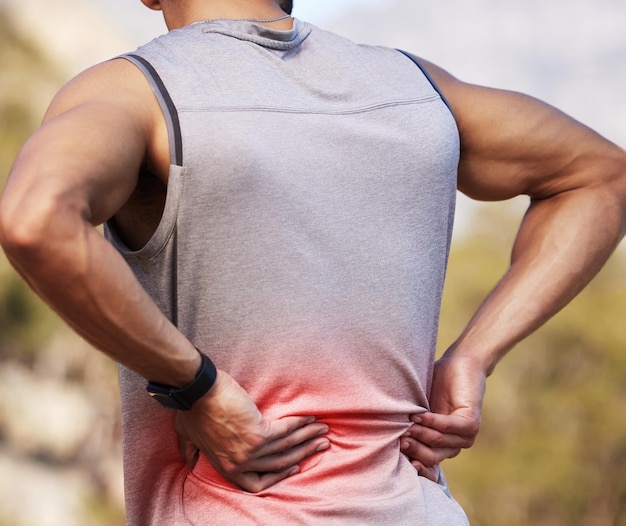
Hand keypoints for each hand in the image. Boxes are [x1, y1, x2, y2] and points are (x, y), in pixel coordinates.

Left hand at [175, 370, 329, 492]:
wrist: (196, 392)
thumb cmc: (191, 410)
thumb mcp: (187, 437)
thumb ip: (192, 451)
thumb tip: (190, 461)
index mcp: (227, 467)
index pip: (258, 483)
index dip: (279, 475)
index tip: (294, 466)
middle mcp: (241, 464)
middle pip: (280, 463)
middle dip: (304, 453)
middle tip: (320, 445)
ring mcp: (250, 451)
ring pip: (287, 447)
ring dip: (308, 438)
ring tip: (323, 431)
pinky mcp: (258, 434)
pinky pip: (286, 431)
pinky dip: (301, 424)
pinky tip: (311, 419)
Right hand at [401, 352, 485, 481]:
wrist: (461, 363)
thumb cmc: (436, 383)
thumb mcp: (419, 407)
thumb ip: (409, 422)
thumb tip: (380, 435)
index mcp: (440, 444)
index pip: (427, 466)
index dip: (413, 464)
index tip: (394, 457)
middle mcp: (453, 444)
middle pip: (431, 456)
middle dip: (413, 449)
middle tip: (398, 439)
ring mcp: (465, 436)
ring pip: (438, 442)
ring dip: (420, 433)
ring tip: (406, 424)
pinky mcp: (471, 422)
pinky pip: (449, 426)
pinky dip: (432, 421)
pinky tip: (419, 414)